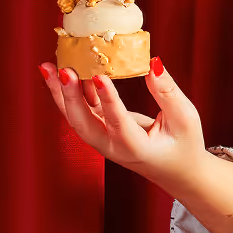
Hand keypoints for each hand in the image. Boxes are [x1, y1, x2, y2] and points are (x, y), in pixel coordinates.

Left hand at [38, 58, 207, 192]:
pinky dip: (69, 91)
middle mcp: (112, 147)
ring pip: (76, 117)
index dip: (107, 99)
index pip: (118, 122)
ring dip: (60, 92)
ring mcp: (103, 140)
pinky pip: (81, 110)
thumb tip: (152, 63)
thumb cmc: (183, 145)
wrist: (176, 170)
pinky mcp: (100, 129)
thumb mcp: (185, 119)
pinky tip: (60, 70)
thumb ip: (168, 92)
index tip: (98, 76)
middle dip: (70, 96)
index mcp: (136, 148)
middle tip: (63, 70)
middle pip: (83, 124)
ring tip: (47, 67)